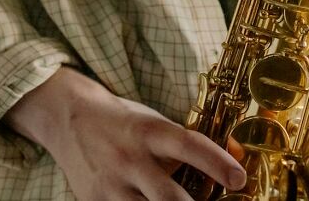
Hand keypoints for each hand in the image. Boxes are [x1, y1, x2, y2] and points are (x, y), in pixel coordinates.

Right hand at [4, 67, 245, 200]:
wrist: (69, 117)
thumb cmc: (122, 121)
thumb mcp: (154, 122)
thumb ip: (184, 146)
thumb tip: (229, 161)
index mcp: (149, 130)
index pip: (189, 145)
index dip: (217, 162)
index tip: (239, 178)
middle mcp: (130, 157)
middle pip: (168, 197)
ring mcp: (111, 184)